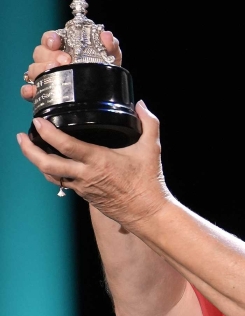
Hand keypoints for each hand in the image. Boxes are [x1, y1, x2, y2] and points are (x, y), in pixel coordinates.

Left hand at [17, 101, 169, 229]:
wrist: (146, 212)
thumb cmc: (148, 182)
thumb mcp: (152, 148)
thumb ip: (149, 123)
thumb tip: (141, 104)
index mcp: (99, 160)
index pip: (65, 145)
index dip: (47, 132)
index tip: (38, 121)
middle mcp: (85, 174)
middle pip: (46, 163)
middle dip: (29, 150)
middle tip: (21, 136)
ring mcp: (82, 187)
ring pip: (49, 175)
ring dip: (36, 162)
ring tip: (30, 148)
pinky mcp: (84, 195)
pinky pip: (61, 182)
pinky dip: (52, 171)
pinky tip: (52, 164)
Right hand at [20, 30, 121, 101]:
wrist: (106, 92)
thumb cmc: (103, 69)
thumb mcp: (110, 57)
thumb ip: (110, 45)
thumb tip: (106, 36)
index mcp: (64, 47)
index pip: (50, 38)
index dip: (50, 38)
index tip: (56, 42)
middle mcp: (52, 59)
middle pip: (40, 53)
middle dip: (50, 55)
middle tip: (64, 61)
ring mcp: (47, 75)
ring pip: (34, 69)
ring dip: (41, 70)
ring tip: (54, 72)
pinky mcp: (44, 91)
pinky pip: (30, 89)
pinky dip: (30, 90)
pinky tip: (34, 90)